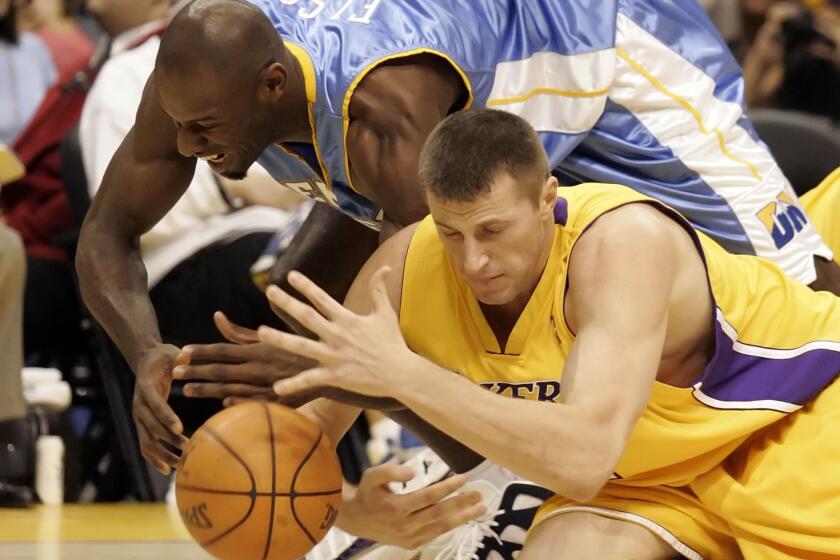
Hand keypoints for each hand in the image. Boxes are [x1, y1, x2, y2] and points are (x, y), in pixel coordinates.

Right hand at [133, 344, 188, 473]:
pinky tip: (168, 470)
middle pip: (151, 426)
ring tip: (180, 465)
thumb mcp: (171, 352)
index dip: (166, 416)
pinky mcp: (142, 424)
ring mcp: (138, 417)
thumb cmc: (163, 357)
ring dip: (162, 454)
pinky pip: (145, 444)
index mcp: (145, 388)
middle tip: (188, 449)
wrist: (145, 361)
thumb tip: (186, 355)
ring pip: (146, 440)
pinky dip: (155, 458)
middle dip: (169, 440)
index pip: (155, 404)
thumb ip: (178, 357)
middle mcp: (138, 405)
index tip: (180, 429)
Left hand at [172, 312, 317, 406]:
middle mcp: (259, 367)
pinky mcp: (278, 399)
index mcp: (258, 348)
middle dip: (196, 371)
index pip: (222, 349)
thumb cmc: (297, 346)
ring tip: (187, 390)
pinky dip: (238, 402)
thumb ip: (239, 331)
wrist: (329, 365)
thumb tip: (216, 316)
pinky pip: (253, 403)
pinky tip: (222, 405)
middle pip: (221, 370)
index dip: (201, 350)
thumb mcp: (269, 333)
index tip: (182, 350)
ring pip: (231, 388)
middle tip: (175, 372)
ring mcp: (267, 384)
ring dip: (208, 390)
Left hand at [259, 268, 418, 398]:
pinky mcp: (335, 376)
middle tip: (270, 291)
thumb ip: (379, 290)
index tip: (291, 275)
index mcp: (347, 320)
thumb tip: (386, 267)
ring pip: (301, 346)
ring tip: (260, 332)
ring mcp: (334, 356)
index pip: (323, 299)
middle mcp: (337, 335)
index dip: (307, 286)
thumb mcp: (385, 313)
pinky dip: (294, 384)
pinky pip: (310, 380)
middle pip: (307, 317)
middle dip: (287, 303)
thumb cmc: (392, 343)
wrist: (400, 372)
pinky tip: (276, 388)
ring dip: (279, 339)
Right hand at [337, 463, 485, 548]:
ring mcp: (409, 537)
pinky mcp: (412, 544)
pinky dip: (451, 526)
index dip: (448, 488)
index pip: (429, 496)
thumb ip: (391, 470)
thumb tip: (412, 472)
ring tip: (480, 508)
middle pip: (440, 513)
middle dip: (462, 503)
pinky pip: (436, 534)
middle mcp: (404, 525)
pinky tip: (463, 518)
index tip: (463, 478)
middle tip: (479, 494)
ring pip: (441, 526)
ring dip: (463, 517)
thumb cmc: (367, 493)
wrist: (355, 519)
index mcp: (396, 507)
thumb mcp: (372, 476)